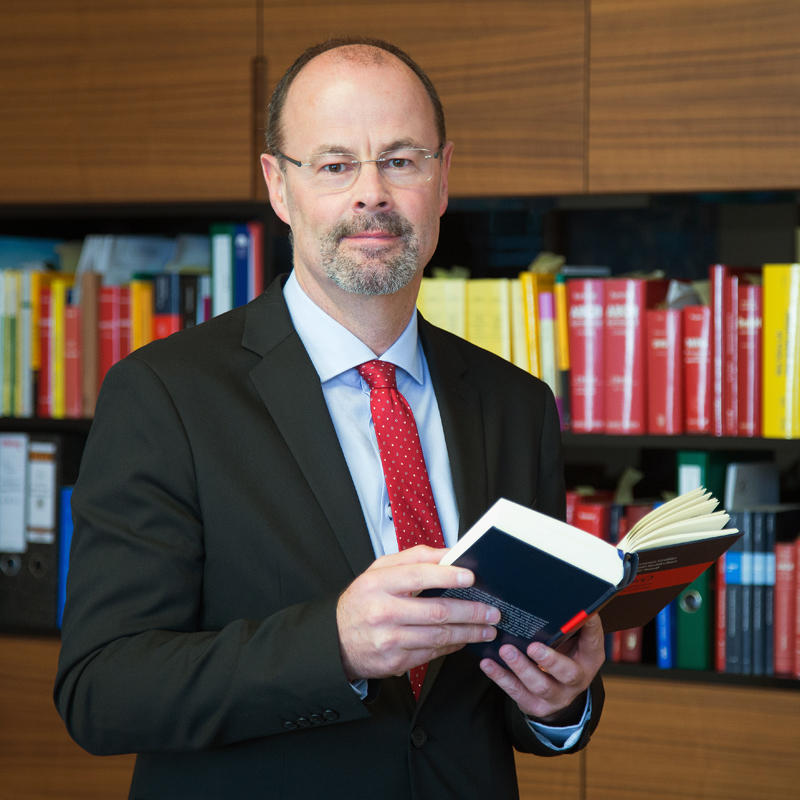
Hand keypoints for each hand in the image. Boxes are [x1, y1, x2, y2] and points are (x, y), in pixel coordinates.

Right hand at [336, 545, 500, 681]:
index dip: (448, 576)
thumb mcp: (379, 570)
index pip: (419, 576)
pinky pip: (432, 653)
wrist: (336, 640)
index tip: (471, 577)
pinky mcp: (395, 662)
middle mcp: (382, 612)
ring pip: (439, 636)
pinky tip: (464, 639)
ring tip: (487, 628)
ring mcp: (389, 640)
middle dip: (471, 612)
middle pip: (436, 611)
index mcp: (378, 583)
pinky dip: (453, 646)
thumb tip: (449, 554)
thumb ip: (413, 558)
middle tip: (492, 611)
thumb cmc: (363, 600)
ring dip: (469, 633)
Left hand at [479, 614, 605, 722]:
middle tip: (533, 646)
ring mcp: (556, 696)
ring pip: (539, 685)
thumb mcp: (573, 640)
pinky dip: (501, 677)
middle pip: (567, 673)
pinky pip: (516, 692)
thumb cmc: (563, 653)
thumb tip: (562, 595)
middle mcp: (576, 680)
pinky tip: (488, 663)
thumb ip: (569, 623)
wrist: (558, 692)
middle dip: (550, 660)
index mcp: (589, 658)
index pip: (593, 642)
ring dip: (521, 667)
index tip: (583, 613)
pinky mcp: (535, 705)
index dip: (590, 629)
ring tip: (506, 650)